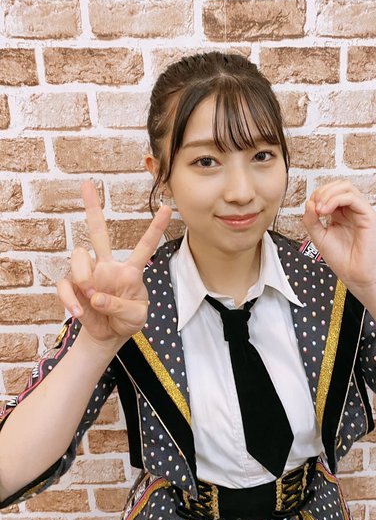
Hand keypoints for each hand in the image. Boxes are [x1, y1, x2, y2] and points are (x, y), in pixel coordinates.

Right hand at [57, 181, 171, 346]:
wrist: (109, 336)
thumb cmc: (128, 321)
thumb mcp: (136, 317)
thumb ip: (121, 305)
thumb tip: (96, 295)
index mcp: (130, 271)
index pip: (145, 246)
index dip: (155, 228)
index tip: (166, 207)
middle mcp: (108, 266)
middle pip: (98, 233)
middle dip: (92, 208)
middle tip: (86, 184)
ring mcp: (89, 275)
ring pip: (79, 255)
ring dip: (84, 276)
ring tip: (93, 297)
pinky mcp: (73, 287)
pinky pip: (65, 284)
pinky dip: (70, 299)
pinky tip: (80, 313)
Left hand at [302, 180, 375, 295]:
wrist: (355, 276)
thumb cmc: (341, 259)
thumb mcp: (319, 236)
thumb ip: (311, 220)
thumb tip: (309, 202)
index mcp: (341, 214)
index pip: (331, 192)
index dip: (317, 195)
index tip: (310, 210)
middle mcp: (353, 210)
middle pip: (339, 185)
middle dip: (323, 191)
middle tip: (314, 206)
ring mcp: (362, 212)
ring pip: (346, 187)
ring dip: (328, 194)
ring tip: (320, 209)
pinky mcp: (369, 216)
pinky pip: (352, 198)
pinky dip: (335, 199)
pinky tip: (326, 211)